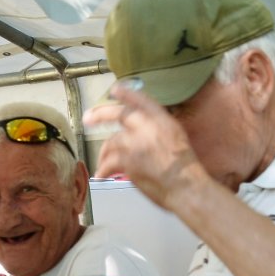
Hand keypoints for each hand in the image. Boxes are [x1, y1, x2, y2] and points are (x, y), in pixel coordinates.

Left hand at [81, 80, 208, 210]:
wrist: (186, 186)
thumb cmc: (185, 170)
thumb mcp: (176, 139)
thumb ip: (157, 131)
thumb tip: (140, 133)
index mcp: (162, 120)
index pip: (141, 100)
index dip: (127, 93)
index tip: (115, 89)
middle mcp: (148, 126)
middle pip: (118, 114)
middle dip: (100, 115)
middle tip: (88, 118)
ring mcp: (136, 142)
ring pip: (111, 142)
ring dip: (104, 154)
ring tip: (102, 163)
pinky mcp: (127, 160)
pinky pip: (108, 163)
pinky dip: (103, 170)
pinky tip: (102, 175)